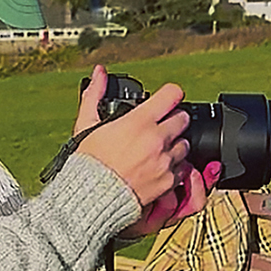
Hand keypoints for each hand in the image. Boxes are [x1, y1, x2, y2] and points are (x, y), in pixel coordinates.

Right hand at [74, 66, 218, 235]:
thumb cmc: (88, 162)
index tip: (165, 100)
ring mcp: (165, 161)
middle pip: (183, 118)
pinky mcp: (169, 182)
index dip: (170, 95)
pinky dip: (174, 167)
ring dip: (174, 144)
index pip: (173, 94)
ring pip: (185, 144)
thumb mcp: (86, 124)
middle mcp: (157, 139)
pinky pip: (182, 169)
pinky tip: (157, 168)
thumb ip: (95, 94)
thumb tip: (99, 71)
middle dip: (173, 120)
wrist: (91, 198)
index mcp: (139, 122)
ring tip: (156, 151)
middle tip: (158, 127)